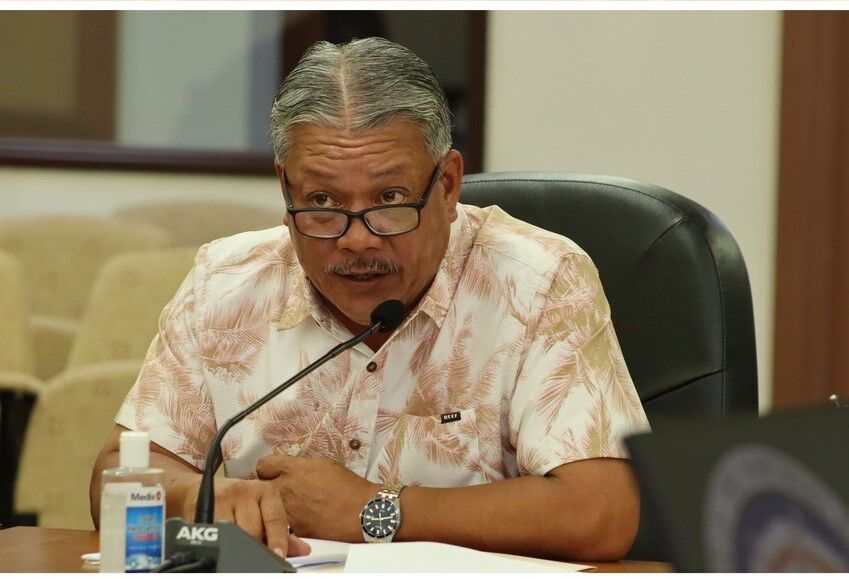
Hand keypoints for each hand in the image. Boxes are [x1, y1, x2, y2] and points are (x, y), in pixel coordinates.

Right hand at [176, 477, 310, 557]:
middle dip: (255, 547)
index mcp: (267, 492)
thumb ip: (280, 531)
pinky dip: (220, 542)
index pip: (276, 519)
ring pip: (234, 532)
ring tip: (238, 550)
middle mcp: (247, 490)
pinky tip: (222, 544)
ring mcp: (225, 497)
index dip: (278, 540)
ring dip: (237, 545)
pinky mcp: (205, 506)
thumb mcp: (261, 511)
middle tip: (255, 557)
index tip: (279, 556)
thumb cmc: (237, 503)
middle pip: (254, 529)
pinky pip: (216, 532)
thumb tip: (302, 550)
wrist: (199, 490)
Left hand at [256, 455, 378, 541]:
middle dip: (270, 486)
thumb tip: (291, 467)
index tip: (272, 471)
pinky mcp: (295, 529)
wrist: (362, 511)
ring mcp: (289, 511)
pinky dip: (290, 521)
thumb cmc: (348, 486)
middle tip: (282, 488)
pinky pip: (284, 523)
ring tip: (295, 505)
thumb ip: (300, 465)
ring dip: (278, 505)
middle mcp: (286, 489)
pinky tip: (304, 517)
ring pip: (271, 507)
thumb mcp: (324, 464)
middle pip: (261, 486)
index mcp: (294, 469)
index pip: (264, 465)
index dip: (268, 468)